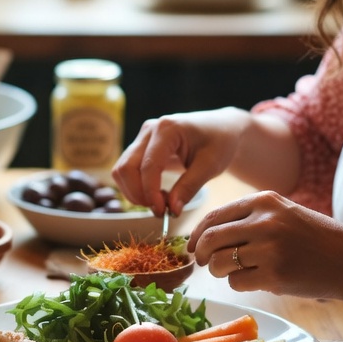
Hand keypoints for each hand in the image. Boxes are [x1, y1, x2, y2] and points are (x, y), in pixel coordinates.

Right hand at [112, 108, 249, 216]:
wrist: (221, 129)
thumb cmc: (219, 143)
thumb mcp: (211, 166)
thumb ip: (189, 187)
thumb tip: (171, 211)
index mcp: (167, 129)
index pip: (148, 165)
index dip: (151, 193)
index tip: (162, 212)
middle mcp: (149, 130)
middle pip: (126, 167)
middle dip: (138, 194)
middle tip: (160, 211)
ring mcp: (143, 137)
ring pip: (121, 170)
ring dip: (135, 192)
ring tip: (161, 202)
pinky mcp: (141, 147)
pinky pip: (127, 170)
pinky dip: (136, 187)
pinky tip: (157, 194)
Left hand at [188, 190, 342, 299]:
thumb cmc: (315, 238)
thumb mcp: (284, 212)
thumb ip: (251, 216)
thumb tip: (207, 233)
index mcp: (264, 201)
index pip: (215, 215)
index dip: (197, 233)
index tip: (192, 246)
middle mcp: (264, 221)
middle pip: (211, 238)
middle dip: (201, 254)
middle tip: (203, 263)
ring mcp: (268, 248)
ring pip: (220, 262)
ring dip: (220, 271)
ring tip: (234, 272)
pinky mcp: (274, 275)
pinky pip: (237, 282)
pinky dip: (238, 284)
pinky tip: (254, 280)